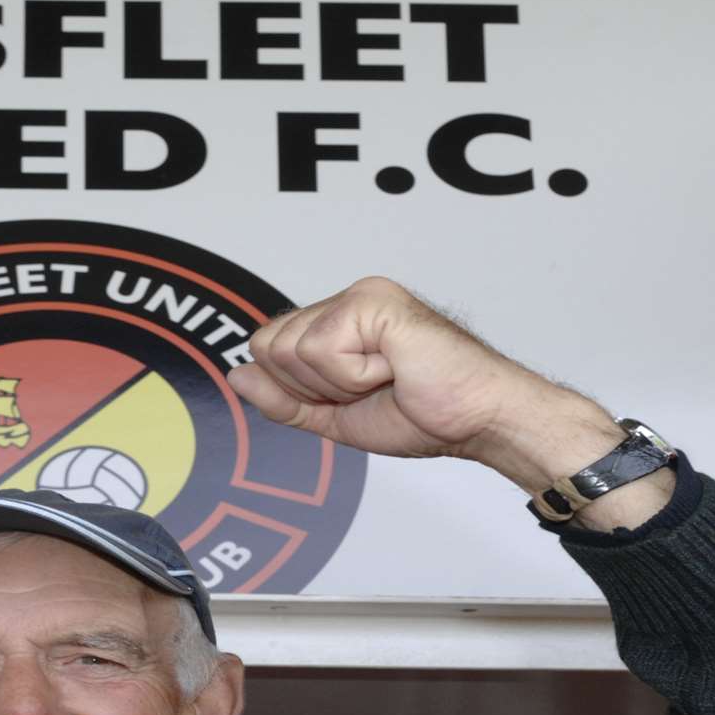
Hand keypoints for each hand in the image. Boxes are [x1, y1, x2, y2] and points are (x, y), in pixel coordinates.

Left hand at [225, 277, 554, 461]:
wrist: (477, 419)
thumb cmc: (427, 414)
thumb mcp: (334, 416)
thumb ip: (283, 399)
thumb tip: (238, 376)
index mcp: (337, 321)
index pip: (268, 348)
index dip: (297, 388)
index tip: (351, 396)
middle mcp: (346, 300)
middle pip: (268, 345)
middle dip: (312, 387)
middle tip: (370, 387)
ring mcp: (361, 296)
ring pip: (290, 349)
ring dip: (336, 383)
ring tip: (384, 378)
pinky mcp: (374, 301)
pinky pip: (320, 350)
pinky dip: (353, 376)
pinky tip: (392, 369)